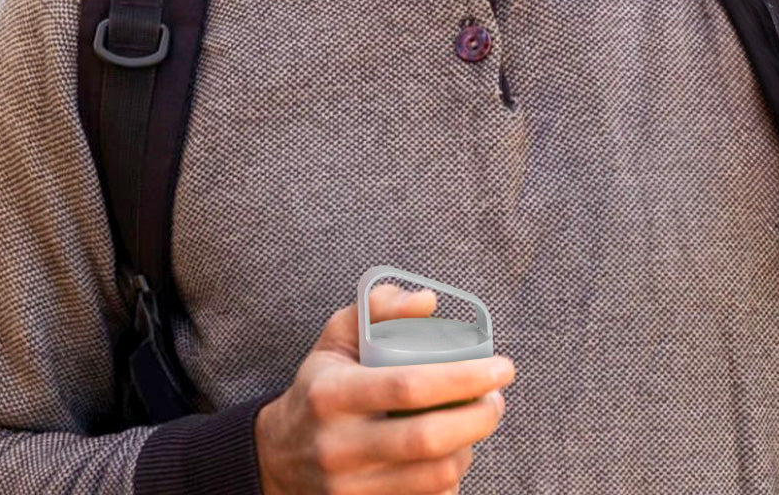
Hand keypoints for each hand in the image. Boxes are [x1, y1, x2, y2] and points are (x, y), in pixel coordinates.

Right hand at [255, 282, 515, 494]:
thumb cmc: (320, 385)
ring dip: (470, 448)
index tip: (502, 366)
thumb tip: (428, 301)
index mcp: (332, 395)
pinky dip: (450, 478)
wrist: (277, 457)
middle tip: (498, 399)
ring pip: (433, 476)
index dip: (464, 378)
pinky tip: (453, 453)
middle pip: (427, 440)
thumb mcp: (336, 336)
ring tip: (477, 422)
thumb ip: (378, 306)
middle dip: (479, 418)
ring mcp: (349, 489)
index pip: (409, 386)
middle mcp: (338, 447)